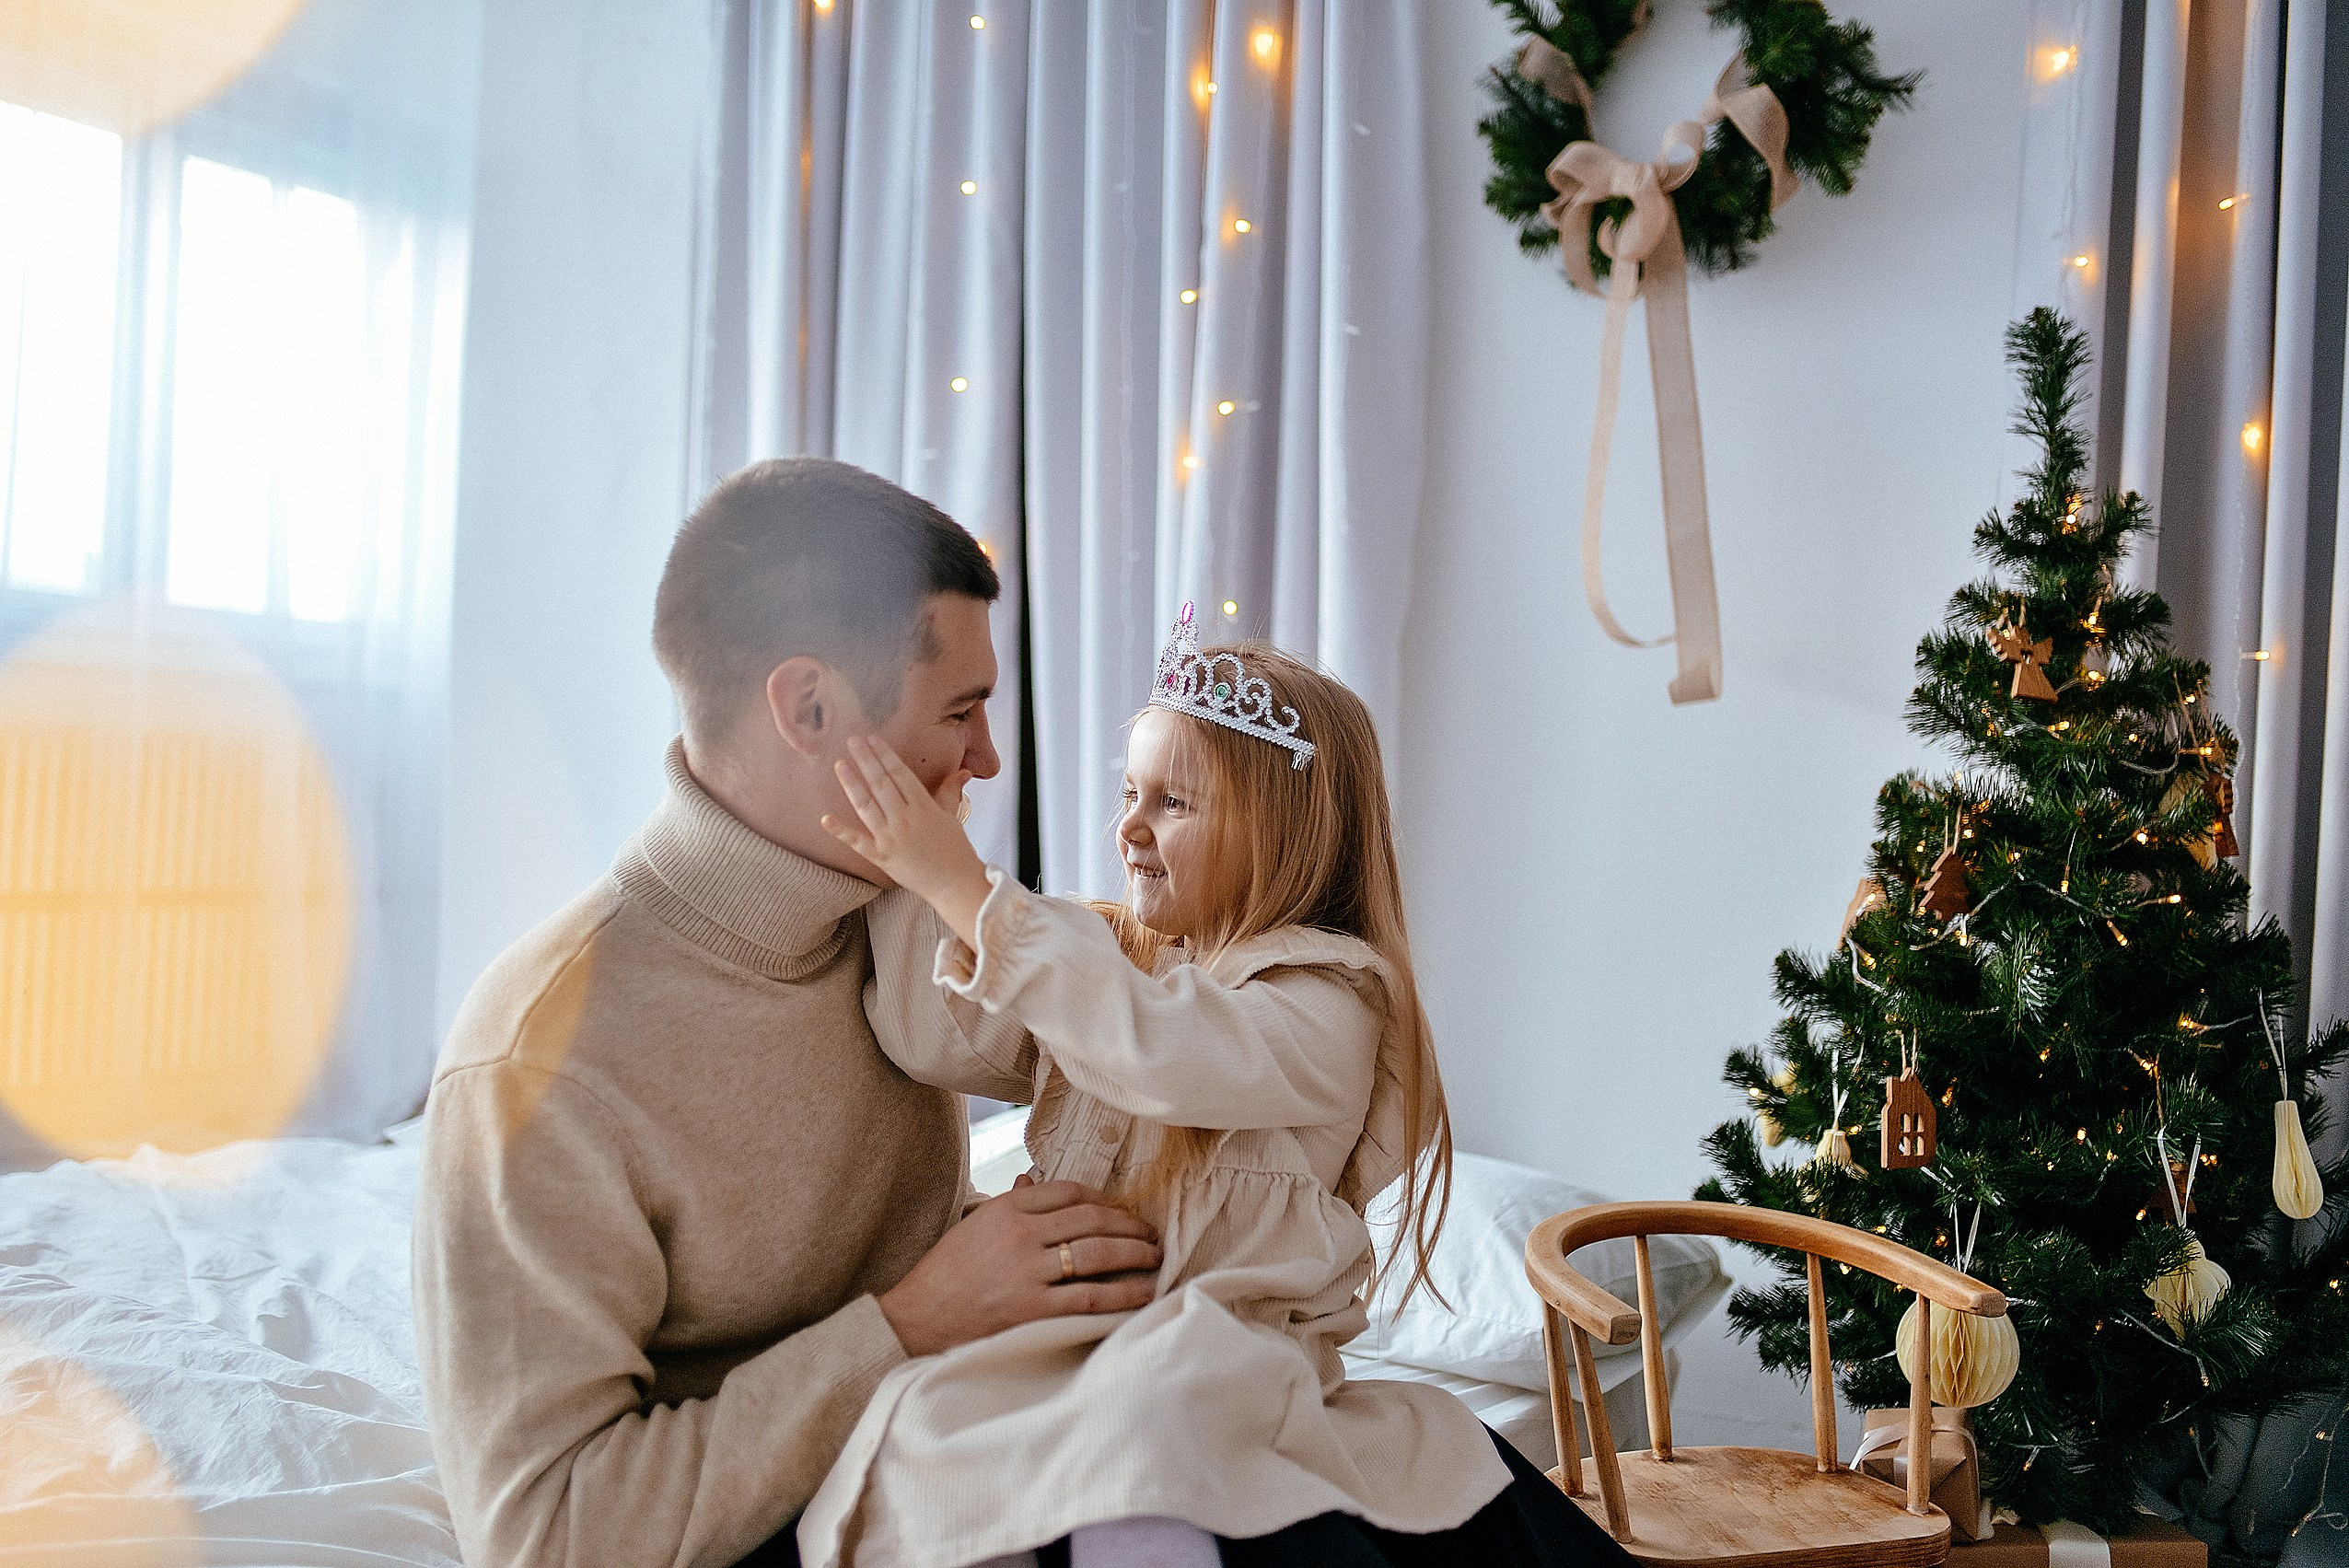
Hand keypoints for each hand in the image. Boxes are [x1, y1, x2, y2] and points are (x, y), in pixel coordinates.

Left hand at [821, 737, 991, 943]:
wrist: (954, 883)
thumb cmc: (955, 849)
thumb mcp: (952, 815)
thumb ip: (952, 790)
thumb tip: (965, 771)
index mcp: (923, 806)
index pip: (900, 774)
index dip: (885, 755)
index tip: (872, 739)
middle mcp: (905, 819)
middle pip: (881, 784)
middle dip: (865, 760)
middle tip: (852, 741)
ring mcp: (890, 838)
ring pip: (866, 806)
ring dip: (851, 784)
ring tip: (840, 765)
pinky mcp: (881, 857)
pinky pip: (857, 842)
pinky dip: (840, 831)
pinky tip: (825, 818)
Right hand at [876, 1175, 1162, 1356]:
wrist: (916, 1317)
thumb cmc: (946, 1272)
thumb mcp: (975, 1225)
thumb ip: (1010, 1205)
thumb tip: (1032, 1182)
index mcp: (1007, 1209)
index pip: (1069, 1191)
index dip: (1104, 1199)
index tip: (1121, 1209)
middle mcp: (1020, 1234)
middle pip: (1091, 1219)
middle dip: (1129, 1224)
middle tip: (1150, 1231)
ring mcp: (1028, 1272)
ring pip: (1097, 1254)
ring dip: (1134, 1253)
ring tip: (1154, 1256)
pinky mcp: (1032, 1309)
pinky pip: (1089, 1298)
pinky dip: (1122, 1294)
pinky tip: (1142, 1292)